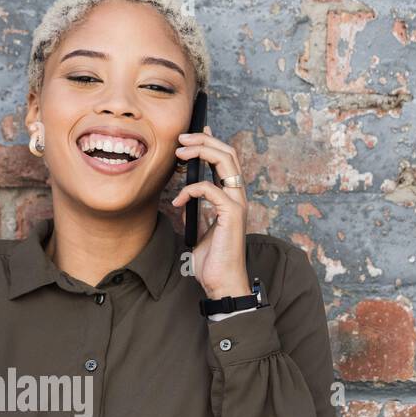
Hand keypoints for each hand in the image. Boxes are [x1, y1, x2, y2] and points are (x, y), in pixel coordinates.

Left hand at [171, 124, 250, 298]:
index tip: (193, 134)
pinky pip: (210, 189)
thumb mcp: (199, 232)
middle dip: (204, 140)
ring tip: (179, 153)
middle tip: (181, 139)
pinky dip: (190, 191)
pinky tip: (178, 202)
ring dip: (201, 151)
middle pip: (228, 153)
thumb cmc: (212, 261)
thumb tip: (185, 203)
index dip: (211, 142)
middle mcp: (237, 196)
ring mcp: (237, 203)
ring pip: (225, 162)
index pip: (225, 160)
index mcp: (231, 198)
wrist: (221, 282)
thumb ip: (196, 214)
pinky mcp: (231, 214)